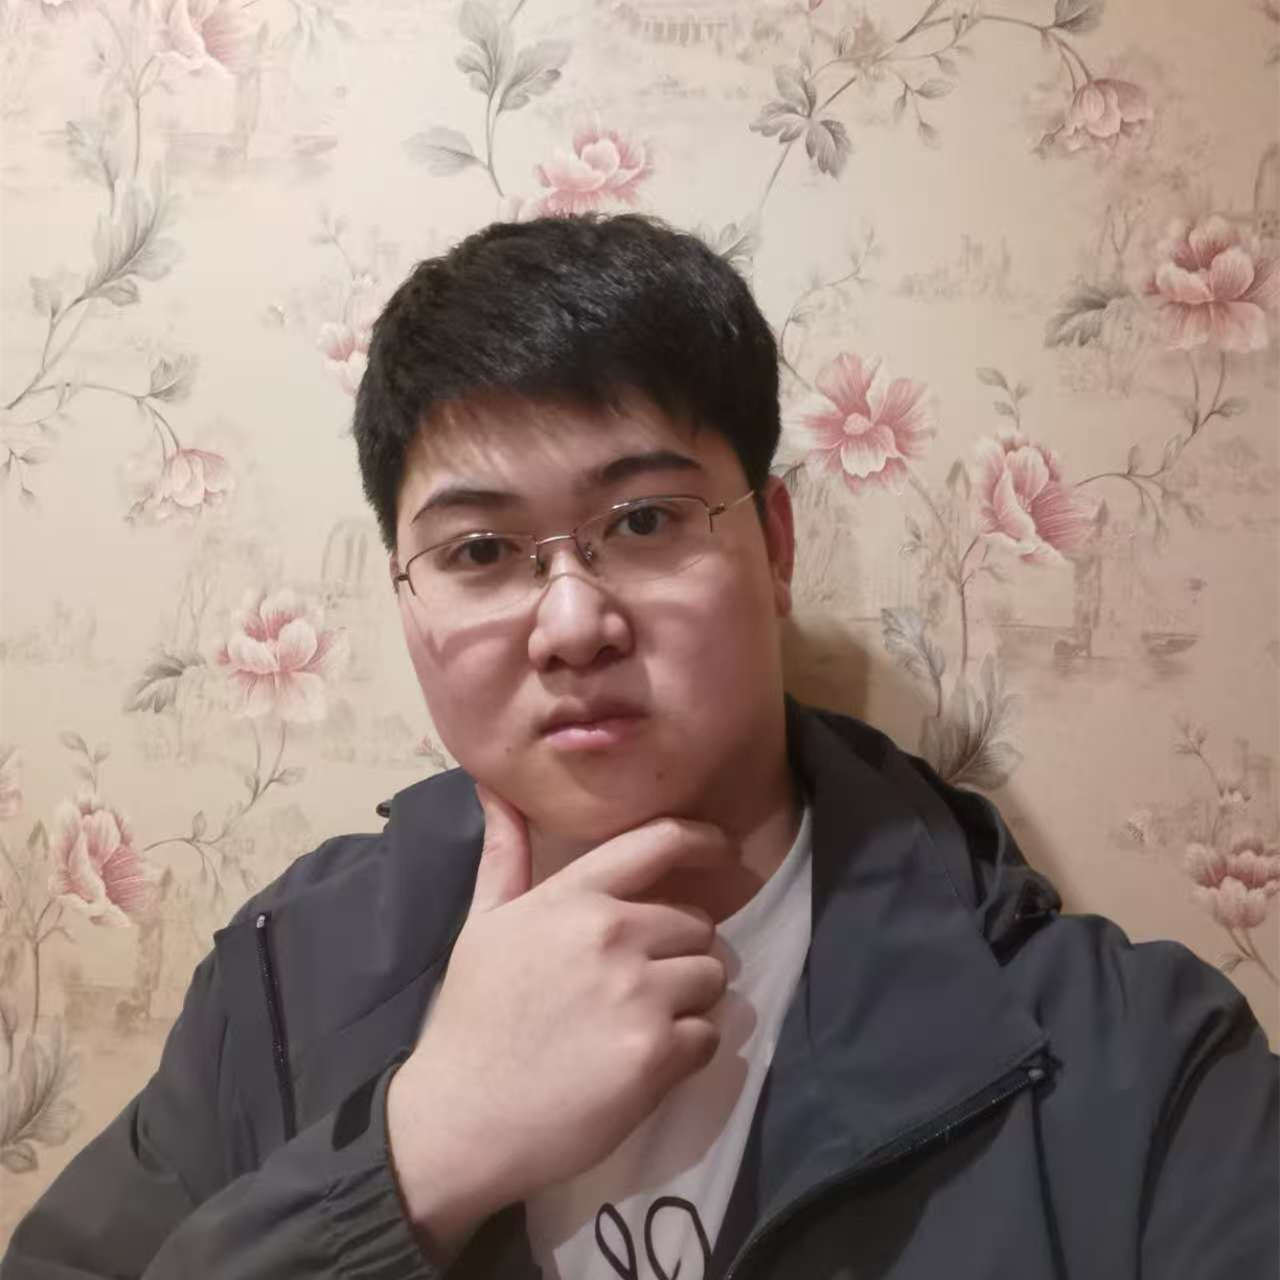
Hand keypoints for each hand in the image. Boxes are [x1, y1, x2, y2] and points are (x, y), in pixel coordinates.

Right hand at [386, 785, 732, 1255]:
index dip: (702, 839)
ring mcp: (638, 995)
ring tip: (641, 1022)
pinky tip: (643, 1061)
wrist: (461, 1120)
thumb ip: (503, 854)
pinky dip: (688, 1050)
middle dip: (679, 951)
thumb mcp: (483, 925)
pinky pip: (709, 1036)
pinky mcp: (657, 1055)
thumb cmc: (473, 1018)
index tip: (720, 850)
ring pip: (710, 978)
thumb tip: (496, 788)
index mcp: (572, 898)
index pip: (660, 842)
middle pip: (696, 924)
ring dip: (689, 1000)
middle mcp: (613, 934)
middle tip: (639, 983)